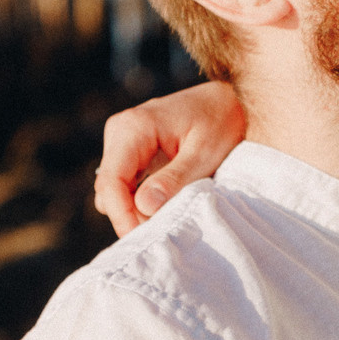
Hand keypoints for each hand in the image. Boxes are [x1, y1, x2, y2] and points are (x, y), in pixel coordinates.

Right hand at [94, 82, 246, 233]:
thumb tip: (144, 206)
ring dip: (135, 208)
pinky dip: (141, 199)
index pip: (111, 182)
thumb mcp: (205, 153)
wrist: (229, 100)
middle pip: (108, 189)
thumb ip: (175, 179)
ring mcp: (123, 140)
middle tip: (164, 229)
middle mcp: (120, 131)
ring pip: (114, 189)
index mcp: (133, 127)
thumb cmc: (221, 121)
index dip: (122, 216)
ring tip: (169, 214)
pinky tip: (166, 203)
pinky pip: (125, 183)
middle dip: (130, 214)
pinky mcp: (131, 150)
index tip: (141, 239)